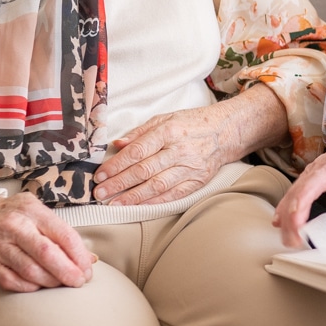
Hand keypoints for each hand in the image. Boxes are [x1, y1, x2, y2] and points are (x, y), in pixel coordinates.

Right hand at [0, 192, 93, 291]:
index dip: (79, 256)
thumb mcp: (34, 211)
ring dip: (51, 282)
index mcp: (31, 211)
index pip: (63, 235)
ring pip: (31, 271)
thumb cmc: (6, 214)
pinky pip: (11, 281)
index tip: (87, 268)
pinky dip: (29, 287)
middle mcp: (14, 227)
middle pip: (48, 254)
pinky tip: (38, 286)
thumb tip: (88, 258)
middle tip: (78, 281)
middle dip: (68, 272)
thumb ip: (60, 232)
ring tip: (61, 284)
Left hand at [94, 84, 286, 206]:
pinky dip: (154, 202)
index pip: (137, 151)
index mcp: (169, 131)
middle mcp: (179, 150)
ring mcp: (190, 168)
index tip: (100, 175)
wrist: (226, 132)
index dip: (116, 165)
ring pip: (157, 186)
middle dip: (119, 183)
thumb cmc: (192, 123)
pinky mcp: (197, 181)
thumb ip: (140, 132)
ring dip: (133, 196)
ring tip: (114, 203)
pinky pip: (172, 195)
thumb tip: (117, 145)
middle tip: (99, 193)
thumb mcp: (165, 119)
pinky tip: (138, 206)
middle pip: (144, 170)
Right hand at [276, 136, 325, 247]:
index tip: (297, 224)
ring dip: (286, 216)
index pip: (313, 184)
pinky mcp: (309, 178)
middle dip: (290, 217)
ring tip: (288, 239)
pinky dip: (286, 209)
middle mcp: (319, 168)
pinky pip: (293, 193)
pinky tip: (279, 223)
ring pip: (292, 193)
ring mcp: (311, 172)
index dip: (301, 204)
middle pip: (297, 192)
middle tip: (293, 242)